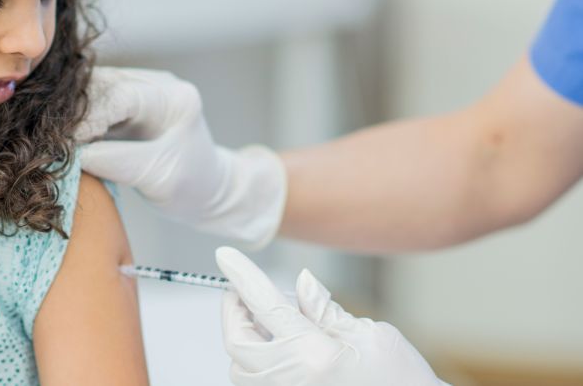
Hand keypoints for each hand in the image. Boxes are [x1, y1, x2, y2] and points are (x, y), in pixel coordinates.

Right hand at [75, 66, 286, 248]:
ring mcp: (144, 90)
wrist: (209, 191)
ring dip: (73, 113)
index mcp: (174, 99)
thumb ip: (115, 162)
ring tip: (54, 137)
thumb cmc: (191, 188)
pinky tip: (64, 136)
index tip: (64, 141)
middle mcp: (158, 85)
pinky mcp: (130, 102)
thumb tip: (71, 153)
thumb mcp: (156, 178)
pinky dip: (78, 118)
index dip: (88, 116)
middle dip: (75, 112)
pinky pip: (96, 102)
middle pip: (104, 86)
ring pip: (95, 90)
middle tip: (51, 138)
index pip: (121, 96)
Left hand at [216, 247, 449, 385]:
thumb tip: (302, 282)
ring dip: (246, 338)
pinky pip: (257, 383)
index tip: (225, 256)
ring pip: (241, 367)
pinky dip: (257, 361)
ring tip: (267, 319)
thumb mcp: (371, 336)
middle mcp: (293, 381)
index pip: (265, 305)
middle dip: (234, 311)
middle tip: (244, 291)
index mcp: (314, 355)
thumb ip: (326, 310)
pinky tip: (278, 346)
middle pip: (238, 342)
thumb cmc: (403, 380)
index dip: (242, 276)